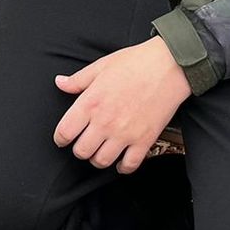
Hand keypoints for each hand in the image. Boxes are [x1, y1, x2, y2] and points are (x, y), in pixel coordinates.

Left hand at [53, 37, 191, 173]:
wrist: (169, 65)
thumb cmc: (136, 62)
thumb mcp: (101, 66)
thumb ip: (78, 80)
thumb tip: (60, 83)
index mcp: (90, 103)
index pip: (65, 132)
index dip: (60, 138)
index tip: (63, 138)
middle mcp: (105, 122)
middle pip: (81, 152)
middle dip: (79, 149)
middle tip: (84, 143)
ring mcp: (125, 133)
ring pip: (102, 161)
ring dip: (98, 158)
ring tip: (101, 150)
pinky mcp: (144, 140)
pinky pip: (129, 165)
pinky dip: (123, 167)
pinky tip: (121, 160)